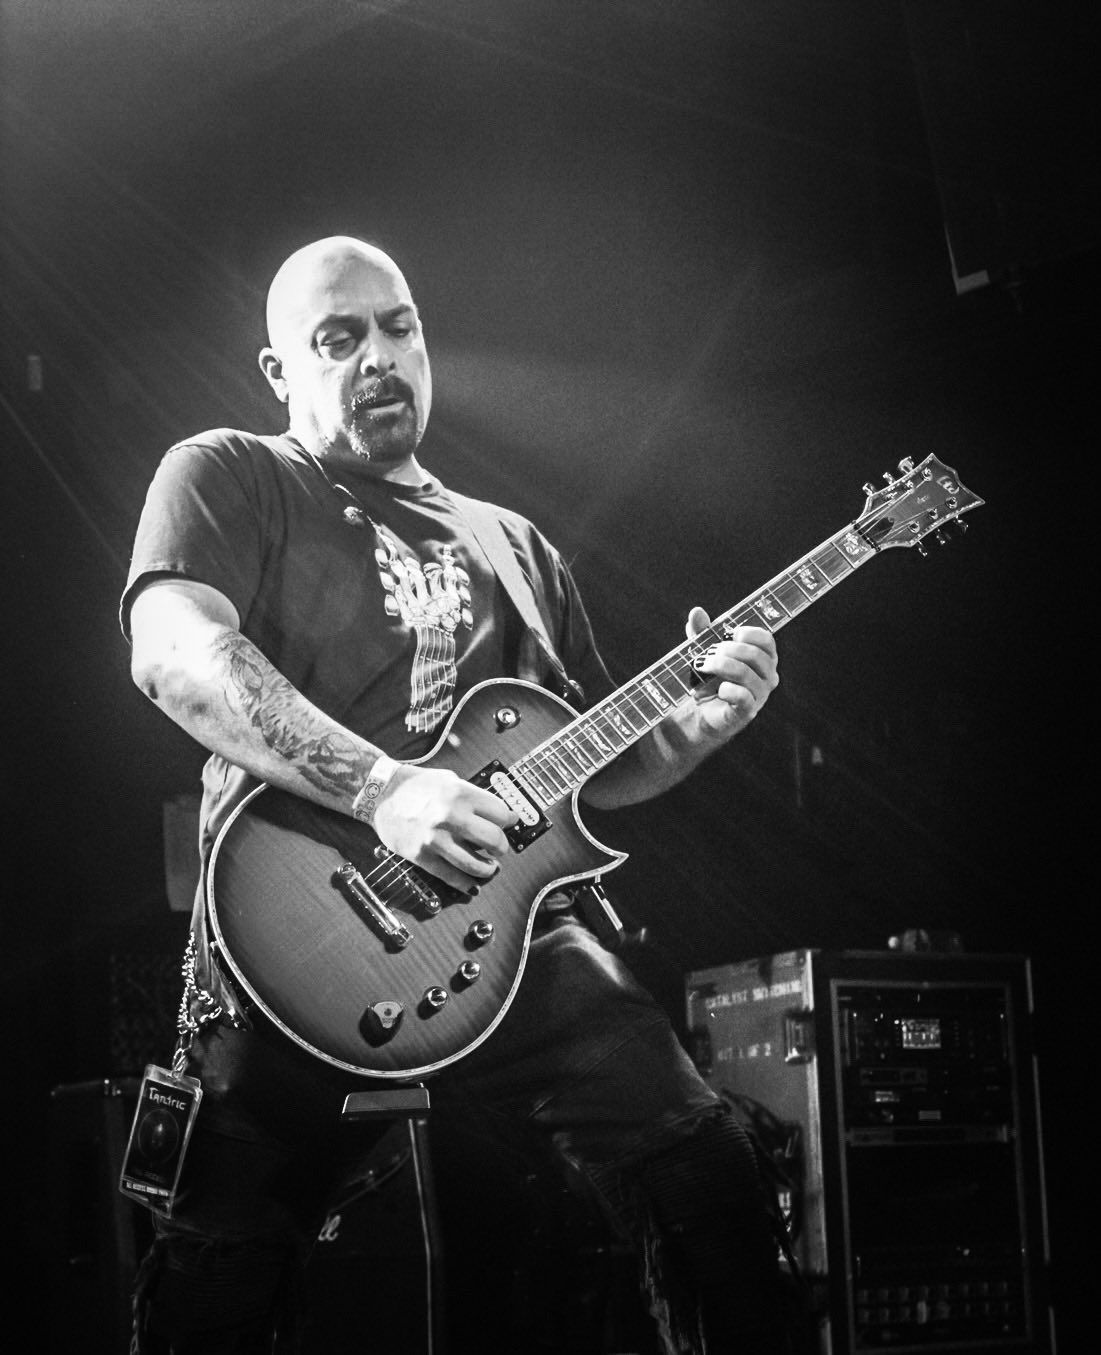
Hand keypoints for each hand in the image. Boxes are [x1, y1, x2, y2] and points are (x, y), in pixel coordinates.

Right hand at [372, 765, 519, 891]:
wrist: (380, 793)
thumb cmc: (416, 785)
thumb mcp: (449, 780)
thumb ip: (474, 796)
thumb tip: (502, 814)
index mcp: (460, 794)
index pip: (500, 814)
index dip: (508, 821)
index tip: (509, 824)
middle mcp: (451, 817)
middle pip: (494, 840)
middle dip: (501, 847)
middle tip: (499, 848)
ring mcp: (436, 839)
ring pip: (476, 865)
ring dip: (488, 870)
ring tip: (490, 868)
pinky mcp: (422, 856)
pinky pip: (451, 876)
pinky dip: (466, 884)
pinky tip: (472, 884)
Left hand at [679, 606, 778, 745]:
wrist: (703, 711)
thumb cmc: (711, 679)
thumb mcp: (705, 652)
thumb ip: (702, 633)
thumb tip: (696, 612)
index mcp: (763, 659)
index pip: (767, 640)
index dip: (750, 634)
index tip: (731, 634)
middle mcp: (767, 676)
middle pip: (755, 655)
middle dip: (728, 650)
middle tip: (708, 654)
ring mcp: (760, 695)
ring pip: (746, 674)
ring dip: (720, 666)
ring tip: (702, 666)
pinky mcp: (747, 712)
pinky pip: (743, 697)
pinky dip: (729, 690)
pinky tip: (719, 689)